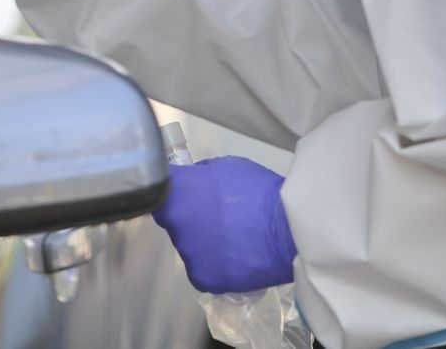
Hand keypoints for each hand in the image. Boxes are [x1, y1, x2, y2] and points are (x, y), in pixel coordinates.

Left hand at [153, 156, 296, 294]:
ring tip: (234, 239)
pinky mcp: (202, 278)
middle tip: (219, 218)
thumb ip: (202, 174)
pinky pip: (204, 269)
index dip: (172, 192)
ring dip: (204, 244)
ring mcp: (188, 253)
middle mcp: (176, 223)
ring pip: (190, 247)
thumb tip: (194, 181)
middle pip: (175, 221)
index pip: (157, 189)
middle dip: (191, 219)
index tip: (184, 194)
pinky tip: (236, 258)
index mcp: (178, 192)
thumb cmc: (259, 191)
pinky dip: (216, 265)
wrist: (288, 229)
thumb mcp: (227, 166)